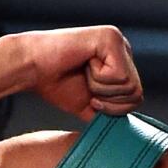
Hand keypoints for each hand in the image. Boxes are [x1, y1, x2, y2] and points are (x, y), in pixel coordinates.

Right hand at [16, 25, 143, 118]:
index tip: (91, 98)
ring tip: (84, 73)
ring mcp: (117, 40)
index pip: (136, 95)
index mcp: (120, 61)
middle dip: (109, 101)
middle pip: (137, 92)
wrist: (30, 68)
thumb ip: (110, 112)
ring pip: (130, 84)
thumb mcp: (90, 104)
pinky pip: (119, 75)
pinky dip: (98, 79)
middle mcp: (122, 47)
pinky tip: (84, 64)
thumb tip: (126, 130)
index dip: (114, 107)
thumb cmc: (55, 84)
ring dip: (101, 88)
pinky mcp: (110, 37)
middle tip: (87, 87)